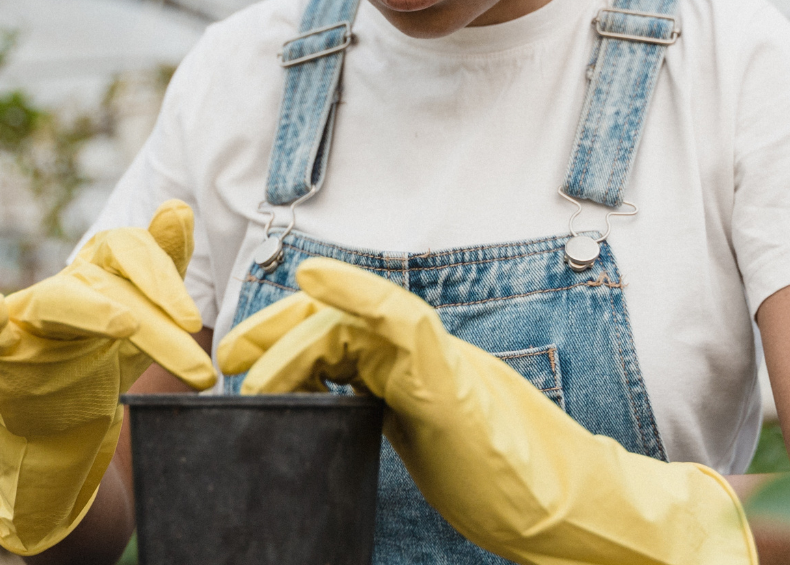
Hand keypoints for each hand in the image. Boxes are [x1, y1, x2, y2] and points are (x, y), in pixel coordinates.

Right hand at [0, 200, 213, 555]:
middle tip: (190, 337)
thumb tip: (179, 209)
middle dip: (155, 308)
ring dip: (93, 311)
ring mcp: (28, 319)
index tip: (193, 319)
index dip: (163, 272)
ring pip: (60, 303)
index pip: (132, 251)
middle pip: (110, 281)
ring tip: (125, 325)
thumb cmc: (99, 357)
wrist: (53, 420)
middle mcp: (66, 286)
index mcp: (101, 274)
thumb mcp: (142, 316)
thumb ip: (162, 265)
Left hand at [219, 257, 755, 564]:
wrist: (560, 509)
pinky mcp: (451, 385)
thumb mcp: (425, 439)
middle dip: (278, 329)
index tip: (244, 358)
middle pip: (340, 319)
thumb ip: (386, 411)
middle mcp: (425, 355)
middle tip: (230, 357)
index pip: (344, 333)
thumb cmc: (499, 482)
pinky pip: (405, 323)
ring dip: (296, 336)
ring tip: (254, 370)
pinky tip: (318, 280)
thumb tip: (331, 411)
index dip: (289, 335)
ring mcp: (440, 364)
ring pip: (358, 320)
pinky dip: (360, 294)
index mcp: (416, 370)